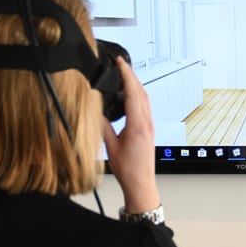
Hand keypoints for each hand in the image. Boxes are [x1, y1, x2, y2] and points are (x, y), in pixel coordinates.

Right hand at [101, 57, 160, 213]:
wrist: (141, 183)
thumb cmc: (128, 169)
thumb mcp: (110, 147)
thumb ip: (103, 127)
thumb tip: (95, 111)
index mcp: (137, 125)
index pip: (133, 93)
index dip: (126, 75)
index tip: (120, 63)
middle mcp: (146, 123)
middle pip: (141, 92)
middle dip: (131, 75)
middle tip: (121, 63)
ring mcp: (150, 126)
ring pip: (145, 98)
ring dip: (136, 84)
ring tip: (125, 75)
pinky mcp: (149, 130)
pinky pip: (145, 107)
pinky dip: (138, 95)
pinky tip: (131, 95)